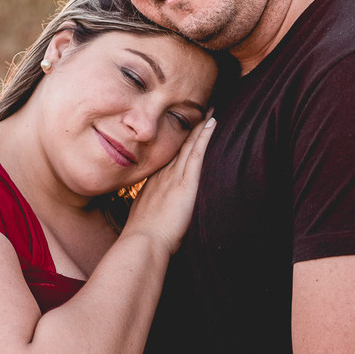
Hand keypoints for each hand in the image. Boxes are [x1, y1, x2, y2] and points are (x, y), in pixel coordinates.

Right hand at [123, 115, 215, 255]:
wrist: (143, 242)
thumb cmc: (142, 238)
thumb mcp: (142, 220)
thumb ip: (148, 213)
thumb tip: (150, 216)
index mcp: (153, 184)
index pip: (168, 158)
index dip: (176, 143)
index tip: (181, 131)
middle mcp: (162, 176)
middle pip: (178, 147)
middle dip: (187, 129)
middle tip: (196, 111)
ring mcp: (173, 177)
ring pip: (189, 145)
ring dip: (199, 127)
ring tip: (208, 110)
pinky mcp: (185, 183)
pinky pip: (196, 154)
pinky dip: (204, 137)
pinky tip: (212, 123)